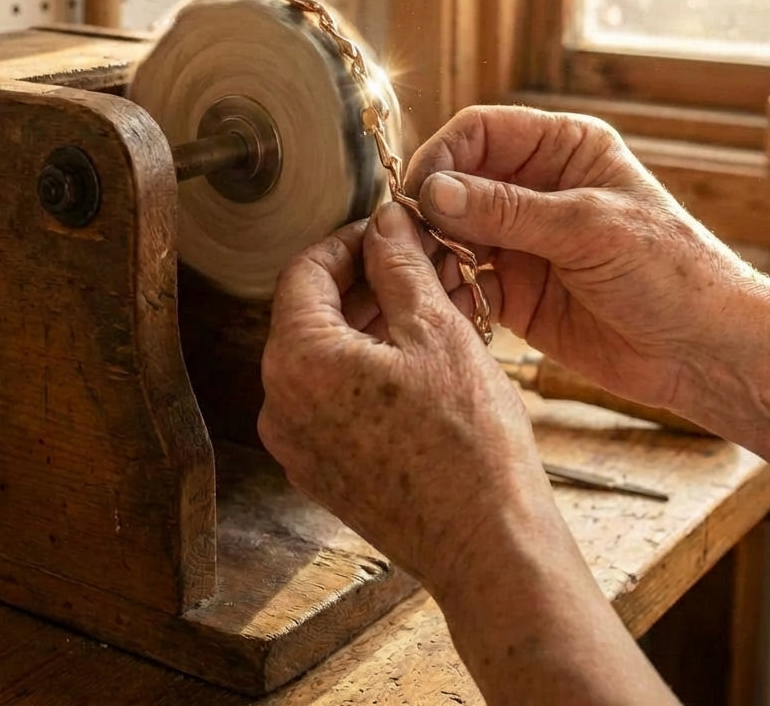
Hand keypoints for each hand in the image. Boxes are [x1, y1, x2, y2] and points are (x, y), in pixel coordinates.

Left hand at [258, 201, 552, 595]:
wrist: (488, 547)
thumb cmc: (468, 442)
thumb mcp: (436, 331)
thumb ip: (400, 265)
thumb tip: (385, 222)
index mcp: (297, 361)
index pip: (304, 271)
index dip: (349, 240)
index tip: (388, 230)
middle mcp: (280, 405)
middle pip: (314, 314)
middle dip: (368, 281)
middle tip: (419, 262)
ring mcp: (299, 444)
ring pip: (329, 357)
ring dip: (375, 323)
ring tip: (431, 303)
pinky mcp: (325, 470)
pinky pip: (337, 398)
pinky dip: (372, 367)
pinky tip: (421, 353)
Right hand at [405, 106, 754, 409]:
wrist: (704, 352)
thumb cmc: (671, 272)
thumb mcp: (589, 228)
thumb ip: (508, 210)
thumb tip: (433, 191)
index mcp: (563, 150)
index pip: (481, 132)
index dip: (443, 156)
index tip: (418, 193)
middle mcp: (535, 189)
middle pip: (457, 182)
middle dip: (430, 210)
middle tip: (411, 241)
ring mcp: (522, 242)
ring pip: (451, 234)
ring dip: (433, 253)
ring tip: (424, 277)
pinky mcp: (514, 291)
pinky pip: (463, 283)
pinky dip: (446, 292)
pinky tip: (443, 305)